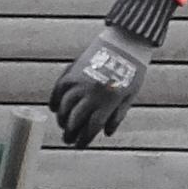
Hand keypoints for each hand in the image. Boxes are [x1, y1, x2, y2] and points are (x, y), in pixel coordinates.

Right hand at [52, 26, 156, 147]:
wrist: (125, 42)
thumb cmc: (132, 71)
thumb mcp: (130, 96)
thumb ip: (118, 115)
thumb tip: (106, 134)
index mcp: (108, 101)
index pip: (91, 127)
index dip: (83, 139)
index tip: (79, 146)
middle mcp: (92, 93)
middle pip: (75, 119)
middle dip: (69, 133)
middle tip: (67, 139)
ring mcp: (80, 80)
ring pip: (65, 106)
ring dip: (62, 119)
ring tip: (63, 125)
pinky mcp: (73, 70)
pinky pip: (59, 88)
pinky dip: (55, 100)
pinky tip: (55, 108)